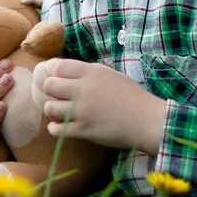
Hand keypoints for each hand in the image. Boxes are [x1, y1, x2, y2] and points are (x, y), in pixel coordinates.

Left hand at [34, 58, 168, 152]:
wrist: (147, 120)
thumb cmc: (132, 97)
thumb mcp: (112, 75)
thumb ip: (89, 73)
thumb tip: (66, 72)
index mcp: (92, 72)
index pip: (58, 66)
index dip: (53, 72)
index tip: (56, 78)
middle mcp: (84, 89)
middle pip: (49, 85)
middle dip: (49, 91)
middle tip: (56, 96)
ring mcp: (82, 111)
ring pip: (49, 108)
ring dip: (51, 110)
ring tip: (60, 112)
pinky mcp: (83, 130)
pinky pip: (56, 129)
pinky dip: (55, 128)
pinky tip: (60, 126)